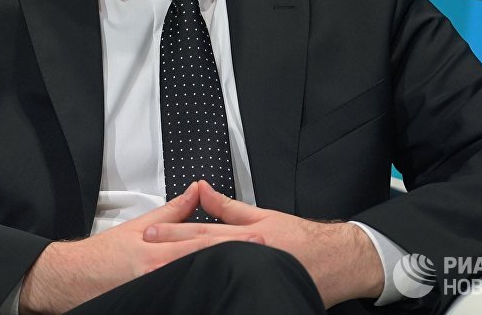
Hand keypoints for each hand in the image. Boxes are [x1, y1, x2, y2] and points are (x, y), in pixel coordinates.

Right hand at [19, 182, 263, 314]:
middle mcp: (158, 271)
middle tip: (266, 252)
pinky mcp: (152, 302)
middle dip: (235, 256)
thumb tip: (196, 191)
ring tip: (250, 270)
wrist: (73, 280)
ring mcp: (156, 289)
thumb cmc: (103, 256)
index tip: (257, 235)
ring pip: (196, 280)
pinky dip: (201, 292)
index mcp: (157, 249)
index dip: (231, 238)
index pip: (201, 241)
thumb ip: (172, 211)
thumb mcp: (138, 226)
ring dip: (223, 274)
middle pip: (204, 262)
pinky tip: (218, 291)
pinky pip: (182, 297)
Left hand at [142, 180, 383, 307]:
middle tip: (145, 252)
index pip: (203, 232)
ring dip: (187, 272)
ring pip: (213, 274)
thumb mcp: (264, 215)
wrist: (336, 262)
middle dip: (172, 253)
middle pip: (202, 254)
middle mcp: (246, 256)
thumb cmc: (301, 239)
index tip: (151, 231)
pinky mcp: (258, 290)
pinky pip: (229, 289)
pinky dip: (212, 289)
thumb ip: (229, 206)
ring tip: (160, 274)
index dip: (174, 231)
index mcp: (245, 236)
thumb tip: (202, 190)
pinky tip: (195, 291)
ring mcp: (251, 275)